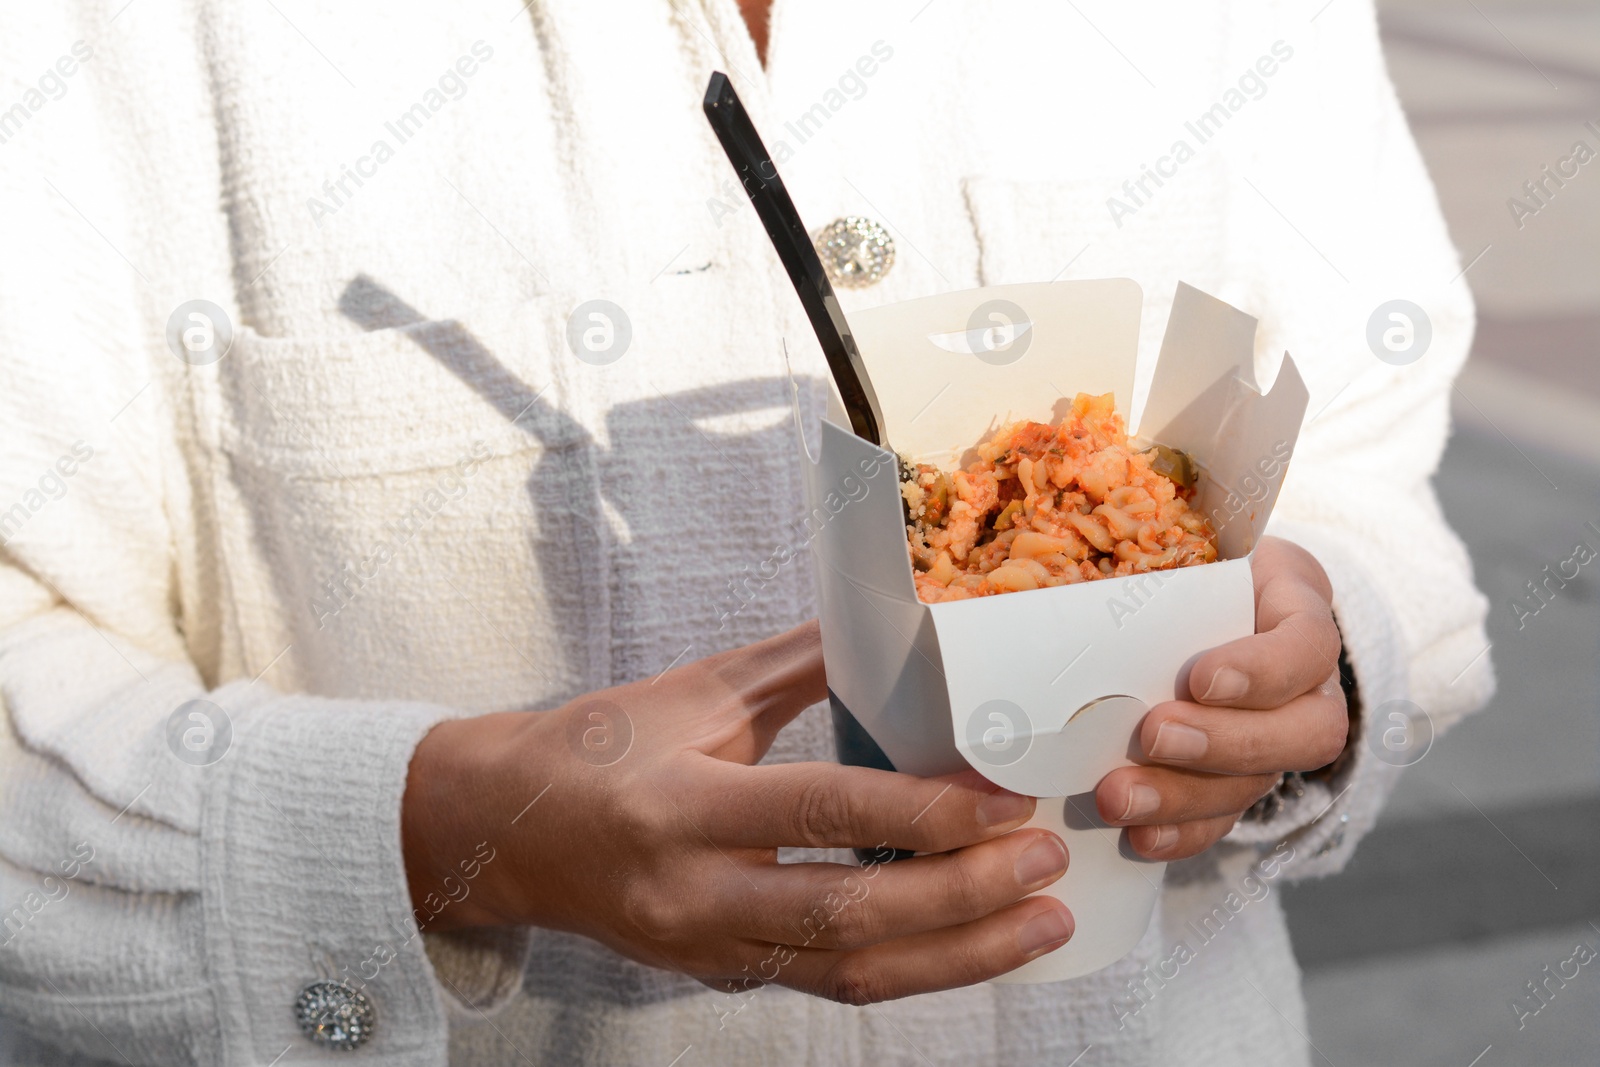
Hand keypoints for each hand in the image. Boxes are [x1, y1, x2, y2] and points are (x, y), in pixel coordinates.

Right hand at [401, 621, 1075, 1003]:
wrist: (507, 833)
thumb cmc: (598, 748)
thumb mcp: (694, 691)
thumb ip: (801, 663)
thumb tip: (901, 625)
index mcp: (680, 803)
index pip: (819, 814)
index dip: (922, 813)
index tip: (1004, 796)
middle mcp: (692, 891)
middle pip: (848, 914)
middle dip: (963, 894)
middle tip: (1047, 860)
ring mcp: (706, 948)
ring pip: (850, 971)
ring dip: (960, 953)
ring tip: (1043, 921)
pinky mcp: (722, 974)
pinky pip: (831, 984)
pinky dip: (915, 969)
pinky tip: (976, 944)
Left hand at [1094, 537, 1349, 858]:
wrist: (1195, 596)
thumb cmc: (1182, 560)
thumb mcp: (1181, 543)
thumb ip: (1147, 557)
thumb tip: (1043, 578)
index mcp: (1296, 609)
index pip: (1311, 644)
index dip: (1264, 668)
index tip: (1200, 676)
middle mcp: (1306, 682)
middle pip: (1307, 732)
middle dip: (1225, 743)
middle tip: (1153, 735)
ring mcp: (1279, 736)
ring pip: (1261, 784)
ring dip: (1187, 797)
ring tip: (1118, 797)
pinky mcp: (1241, 778)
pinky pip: (1226, 819)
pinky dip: (1182, 833)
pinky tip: (1139, 838)